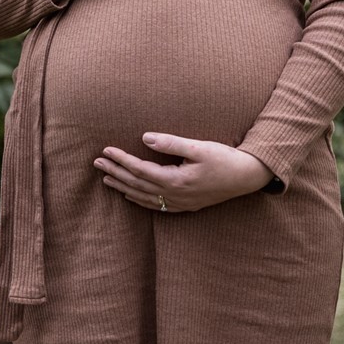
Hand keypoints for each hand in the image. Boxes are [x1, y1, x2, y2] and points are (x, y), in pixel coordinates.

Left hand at [93, 133, 273, 211]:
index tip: (105, 150)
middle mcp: (175, 195)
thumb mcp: (198, 147)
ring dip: (123, 187)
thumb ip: (170, 143)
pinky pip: (156, 206)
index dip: (121, 160)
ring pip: (144, 197)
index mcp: (175, 180)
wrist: (247, 177)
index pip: (140, 170)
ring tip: (106, 179)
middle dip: (115, 173)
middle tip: (96, 163)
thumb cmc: (224, 159)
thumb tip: (144, 137)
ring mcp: (180, 203)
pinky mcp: (186, 205)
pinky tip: (130, 195)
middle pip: (137, 185)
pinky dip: (139, 200)